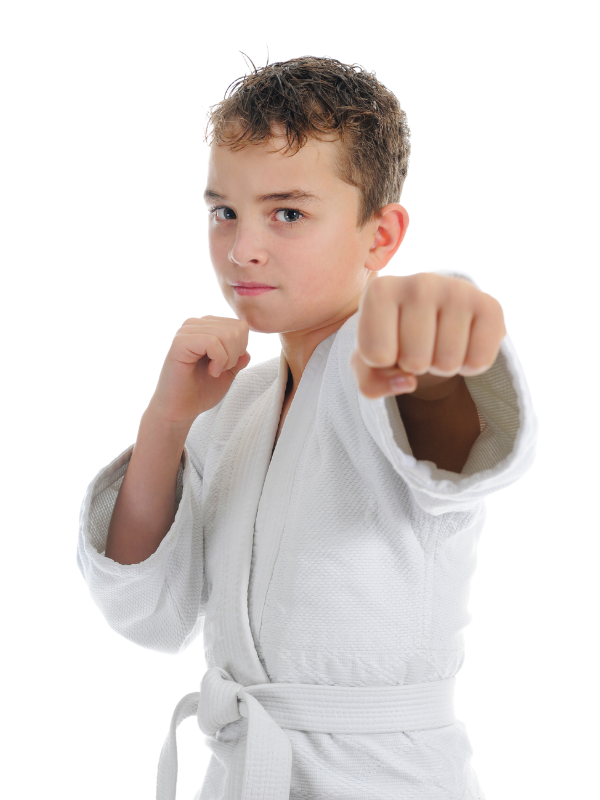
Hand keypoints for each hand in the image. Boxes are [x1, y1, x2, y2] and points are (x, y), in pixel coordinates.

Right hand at [147, 315, 250, 424]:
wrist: (180, 410)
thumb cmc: (201, 391)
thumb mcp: (229, 372)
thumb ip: (239, 358)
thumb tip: (246, 351)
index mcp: (207, 326)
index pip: (241, 326)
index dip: (241, 349)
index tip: (226, 366)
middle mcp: (196, 324)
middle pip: (236, 329)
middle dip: (235, 354)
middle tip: (220, 370)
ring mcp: (186, 331)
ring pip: (227, 334)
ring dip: (227, 359)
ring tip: (214, 372)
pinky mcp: (180, 342)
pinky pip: (212, 342)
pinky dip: (219, 360)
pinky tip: (211, 371)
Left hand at [350, 273, 506, 399]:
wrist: (433, 311)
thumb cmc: (394, 336)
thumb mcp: (369, 361)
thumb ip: (370, 382)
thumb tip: (408, 382)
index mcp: (380, 290)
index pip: (376, 356)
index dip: (383, 363)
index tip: (389, 342)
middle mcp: (419, 282)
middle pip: (414, 362)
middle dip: (415, 365)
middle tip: (419, 344)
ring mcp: (457, 290)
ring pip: (447, 364)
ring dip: (441, 366)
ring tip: (438, 341)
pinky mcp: (489, 305)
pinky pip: (478, 362)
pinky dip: (470, 366)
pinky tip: (463, 344)